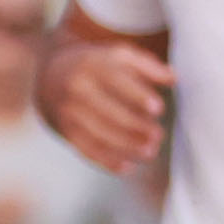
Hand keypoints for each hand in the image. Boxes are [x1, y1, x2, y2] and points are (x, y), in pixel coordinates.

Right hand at [37, 32, 174, 175]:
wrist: (50, 77)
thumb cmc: (97, 66)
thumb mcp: (119, 56)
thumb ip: (147, 65)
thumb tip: (173, 78)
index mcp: (94, 65)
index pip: (116, 80)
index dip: (137, 95)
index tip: (159, 108)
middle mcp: (78, 88)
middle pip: (108, 111)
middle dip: (136, 126)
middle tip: (159, 136)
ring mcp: (69, 111)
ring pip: (98, 134)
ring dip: (126, 147)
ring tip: (150, 152)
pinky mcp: (65, 132)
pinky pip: (86, 149)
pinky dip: (106, 161)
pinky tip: (128, 167)